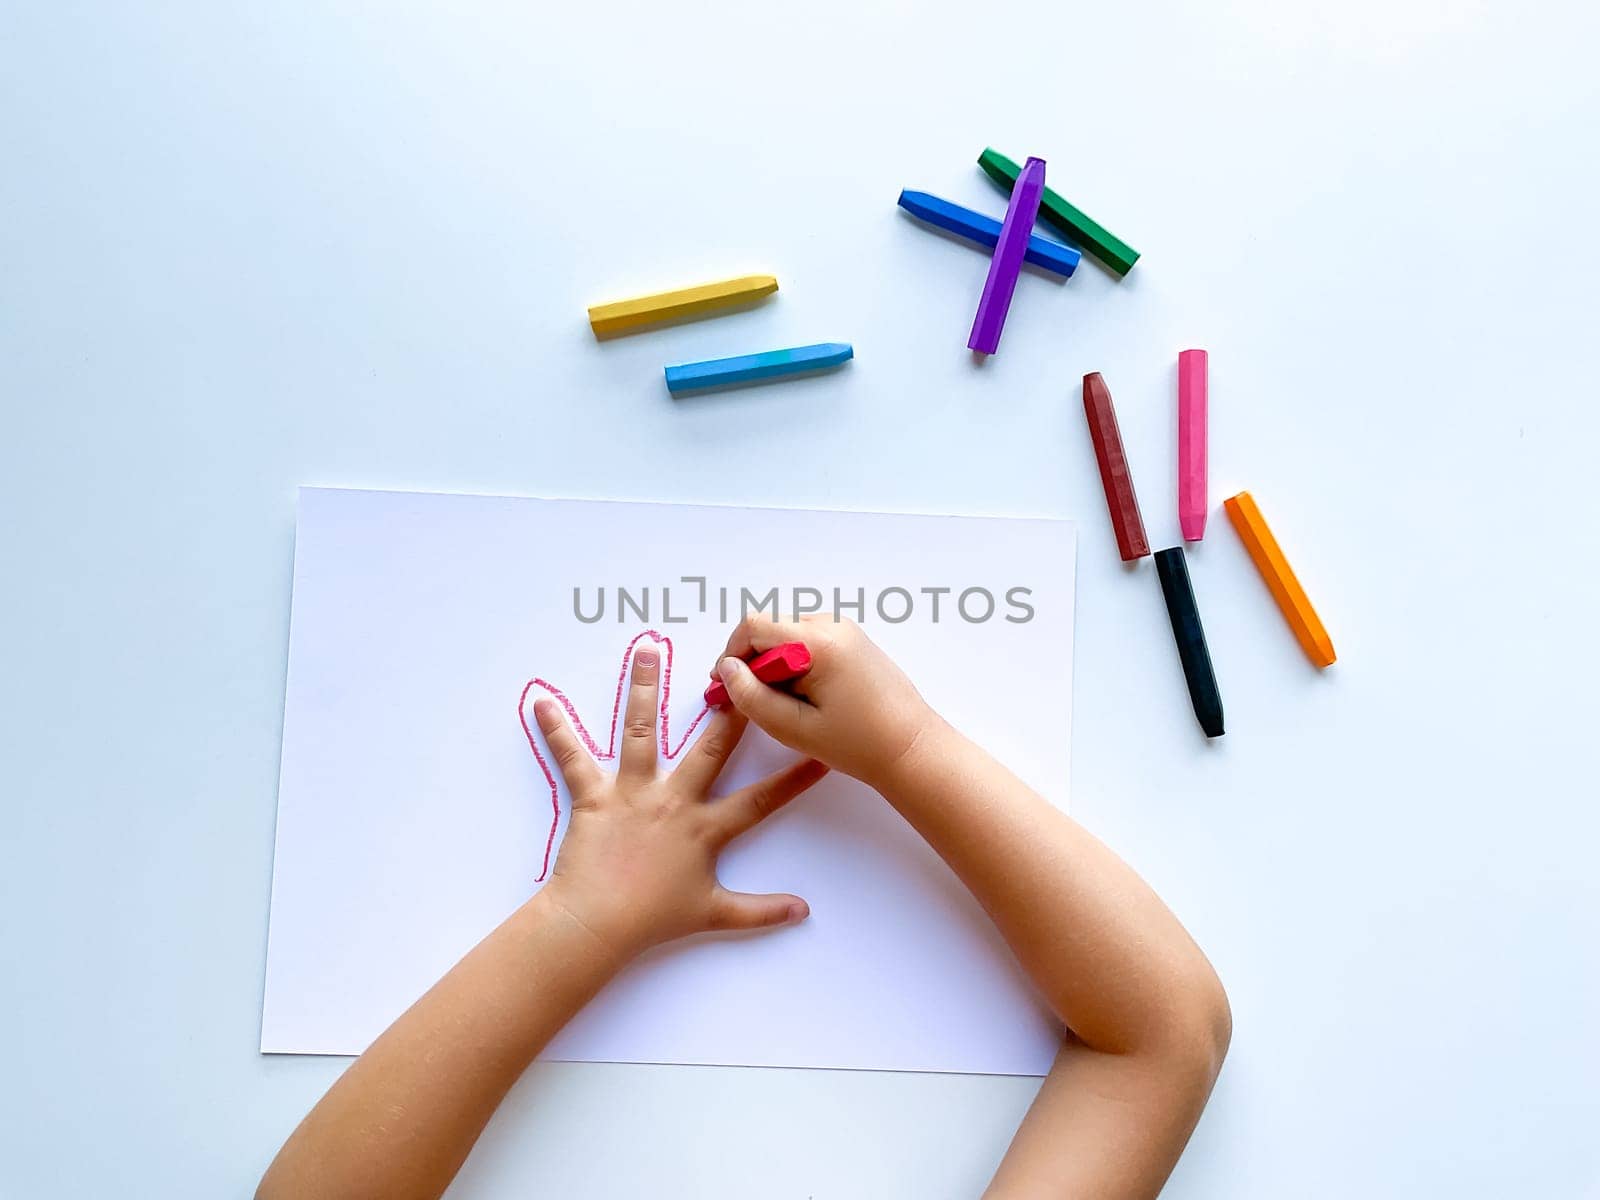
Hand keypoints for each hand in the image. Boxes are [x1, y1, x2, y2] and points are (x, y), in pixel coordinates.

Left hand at [530, 643, 827, 960]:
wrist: (596, 925)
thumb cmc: (653, 920)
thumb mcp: (714, 915)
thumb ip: (760, 911)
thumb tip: (802, 911)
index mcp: (705, 828)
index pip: (761, 800)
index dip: (794, 778)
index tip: (821, 753)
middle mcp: (673, 801)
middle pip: (710, 747)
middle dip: (731, 708)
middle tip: (744, 671)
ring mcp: (632, 794)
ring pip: (643, 732)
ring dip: (644, 688)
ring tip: (647, 648)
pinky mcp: (594, 797)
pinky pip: (573, 758)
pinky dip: (556, 731)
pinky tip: (541, 701)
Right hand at [712, 616, 945, 790]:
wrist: (912, 749)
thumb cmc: (858, 744)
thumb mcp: (794, 728)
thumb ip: (752, 696)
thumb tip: (727, 669)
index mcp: (819, 642)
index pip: (754, 625)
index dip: (731, 653)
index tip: (724, 686)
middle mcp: (833, 624)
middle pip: (770, 627)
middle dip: (753, 661)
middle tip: (750, 701)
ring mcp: (846, 630)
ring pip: (788, 634)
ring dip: (775, 663)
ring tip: (783, 704)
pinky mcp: (854, 641)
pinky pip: (809, 641)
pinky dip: (796, 662)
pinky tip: (805, 697)